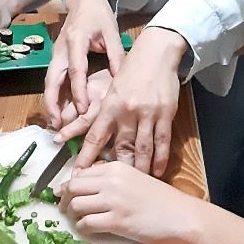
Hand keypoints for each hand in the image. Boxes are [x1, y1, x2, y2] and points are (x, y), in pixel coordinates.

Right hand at [43, 0, 124, 128]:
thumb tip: (123, 82)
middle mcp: (61, 49)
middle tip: (57, 124)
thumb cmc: (99, 15)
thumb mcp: (112, 32)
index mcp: (76, 40)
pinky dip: (53, 95)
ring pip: (48, 81)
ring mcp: (56, 53)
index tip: (83, 110)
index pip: (76, 70)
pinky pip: (52, 79)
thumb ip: (117, 56)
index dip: (79, 92)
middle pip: (52, 79)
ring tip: (55, 123)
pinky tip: (58, 110)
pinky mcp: (56, 57)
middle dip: (53, 103)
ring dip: (50, 102)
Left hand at [57, 27, 186, 176]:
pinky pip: (162, 142)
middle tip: (108, 190)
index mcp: (109, 105)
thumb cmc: (131, 70)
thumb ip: (105, 111)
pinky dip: (159, 159)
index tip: (78, 175)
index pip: (94, 136)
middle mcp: (126, 111)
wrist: (156, 52)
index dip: (85, 158)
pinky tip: (156, 172)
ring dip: (139, 169)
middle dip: (114, 170)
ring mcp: (147, 113)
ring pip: (142, 149)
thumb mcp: (111, 87)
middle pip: (120, 148)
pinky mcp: (166, 114)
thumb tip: (94, 134)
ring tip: (135, 185)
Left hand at [61, 161, 197, 243]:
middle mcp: (111, 181)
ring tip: (79, 219)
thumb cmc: (159, 198)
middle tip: (65, 209)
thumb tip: (82, 185)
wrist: (180, 215)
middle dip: (64, 199)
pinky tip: (89, 229)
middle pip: (72, 187)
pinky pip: (87, 223)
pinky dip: (83, 228)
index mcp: (115, 168)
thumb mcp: (133, 178)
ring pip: (75, 205)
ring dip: (73, 215)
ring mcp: (113, 201)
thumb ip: (110, 179)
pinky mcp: (117, 221)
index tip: (66, 194)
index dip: (68, 186)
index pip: (79, 173)